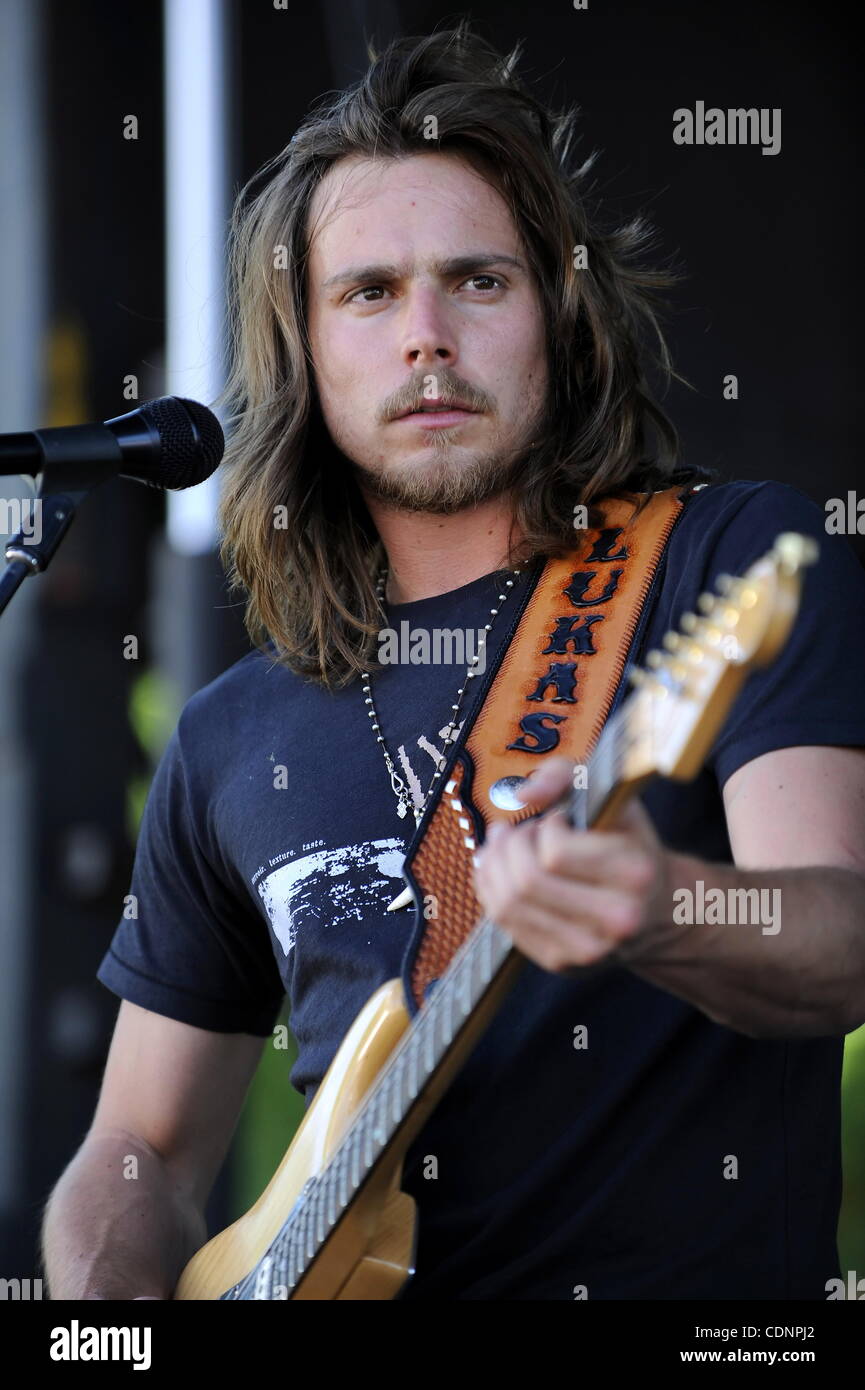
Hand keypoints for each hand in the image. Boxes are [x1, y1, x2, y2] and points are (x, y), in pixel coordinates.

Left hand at [472, 756, 673, 972]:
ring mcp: (589, 949)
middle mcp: (617, 919)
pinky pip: (505, 923)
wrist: (657, 909)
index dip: (544, 828)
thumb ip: (566, 774)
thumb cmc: (628, 846)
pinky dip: (491, 891)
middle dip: (509, 846)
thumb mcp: (611, 797)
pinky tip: (502, 873)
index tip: (557, 821)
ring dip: (495, 866)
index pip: (555, 853)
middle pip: (526, 882)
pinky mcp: (562, 963)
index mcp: (635, 874)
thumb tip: (523, 794)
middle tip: (517, 830)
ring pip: (508, 905)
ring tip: (507, 847)